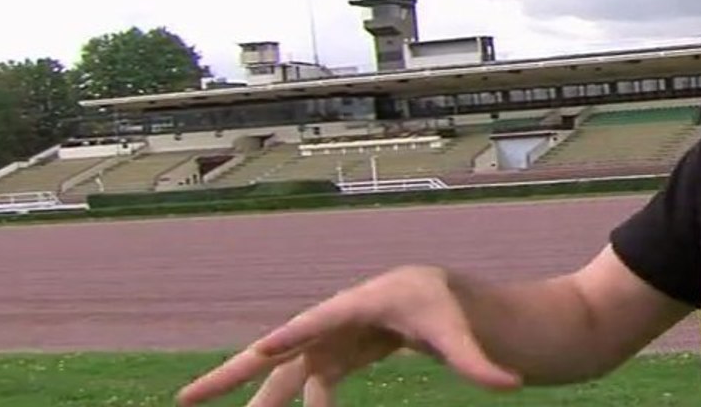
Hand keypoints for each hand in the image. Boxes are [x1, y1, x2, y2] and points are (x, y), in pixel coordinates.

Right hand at [175, 266, 521, 405]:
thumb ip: (480, 363)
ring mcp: (333, 339)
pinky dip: (293, 400)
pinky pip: (306, 380)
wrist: (444, 304)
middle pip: (280, 347)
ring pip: (285, 370)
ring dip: (256, 397)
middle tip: (186, 400)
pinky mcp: (338, 355)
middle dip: (235, 372)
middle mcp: (337, 320)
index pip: (320, 320)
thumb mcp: (462, 334)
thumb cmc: (452, 308)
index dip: (293, 335)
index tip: (263, 349)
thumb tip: (514, 386)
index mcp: (364, 305)